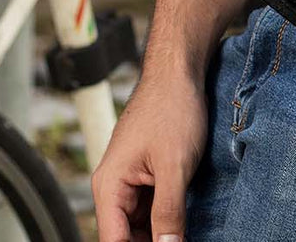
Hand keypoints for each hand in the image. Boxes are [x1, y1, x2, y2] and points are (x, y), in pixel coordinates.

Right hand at [91, 64, 207, 241]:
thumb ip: (168, 213)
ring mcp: (131, 180)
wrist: (179, 71)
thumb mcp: (174, 166)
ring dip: (161, 234)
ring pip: (141, 226)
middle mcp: (114, 187)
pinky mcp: (147, 175)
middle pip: (127, 237)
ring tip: (185, 232)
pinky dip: (168, 219)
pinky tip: (187, 223)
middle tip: (181, 240)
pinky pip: (153, 209)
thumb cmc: (172, 106)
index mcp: (109, 186)